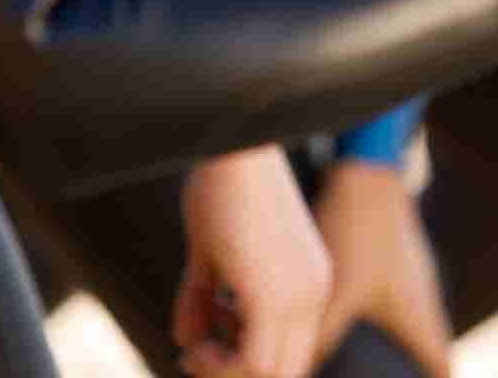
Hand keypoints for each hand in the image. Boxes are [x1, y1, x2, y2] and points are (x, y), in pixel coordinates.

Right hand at [175, 147, 331, 377]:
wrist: (233, 142)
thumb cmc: (219, 181)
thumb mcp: (210, 250)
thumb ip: (203, 297)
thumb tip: (183, 341)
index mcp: (309, 276)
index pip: (291, 347)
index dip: (244, 356)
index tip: (204, 341)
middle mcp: (314, 289)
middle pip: (285, 369)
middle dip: (234, 369)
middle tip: (196, 352)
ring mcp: (299, 295)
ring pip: (270, 373)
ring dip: (222, 369)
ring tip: (193, 346)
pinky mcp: (274, 297)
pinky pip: (252, 364)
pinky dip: (216, 365)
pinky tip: (192, 346)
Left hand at [311, 163, 451, 376]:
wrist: (368, 175)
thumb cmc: (358, 234)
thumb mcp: (336, 292)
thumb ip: (321, 337)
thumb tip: (297, 372)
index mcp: (419, 314)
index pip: (441, 366)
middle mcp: (425, 296)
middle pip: (431, 346)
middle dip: (419, 368)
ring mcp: (416, 274)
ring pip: (418, 321)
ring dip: (406, 341)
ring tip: (382, 358)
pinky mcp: (401, 257)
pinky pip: (405, 298)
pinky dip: (393, 316)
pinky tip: (364, 315)